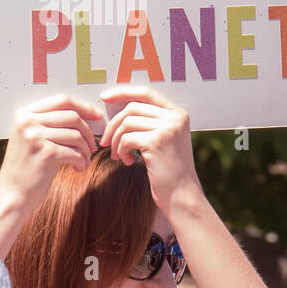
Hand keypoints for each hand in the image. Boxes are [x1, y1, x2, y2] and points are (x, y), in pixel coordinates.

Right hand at [0, 93, 103, 212]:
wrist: (12, 196)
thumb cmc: (27, 168)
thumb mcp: (32, 139)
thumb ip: (51, 123)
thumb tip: (87, 114)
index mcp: (24, 114)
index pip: (61, 100)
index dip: (84, 107)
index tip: (97, 116)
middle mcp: (28, 122)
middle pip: (72, 116)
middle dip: (88, 131)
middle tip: (92, 146)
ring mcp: (36, 137)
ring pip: (76, 135)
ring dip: (86, 149)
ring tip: (84, 160)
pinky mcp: (46, 153)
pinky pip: (75, 152)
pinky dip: (82, 161)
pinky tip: (78, 168)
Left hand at [99, 86, 202, 217]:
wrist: (182, 195)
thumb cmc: (168, 171)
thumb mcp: (163, 140)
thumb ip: (149, 122)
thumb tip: (117, 107)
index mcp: (178, 113)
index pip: (146, 92)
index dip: (123, 92)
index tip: (104, 97)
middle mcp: (175, 117)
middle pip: (132, 107)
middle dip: (114, 124)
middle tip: (106, 142)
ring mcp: (167, 128)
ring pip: (126, 123)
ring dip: (116, 140)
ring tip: (118, 155)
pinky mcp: (157, 142)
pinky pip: (126, 138)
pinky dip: (120, 150)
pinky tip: (128, 162)